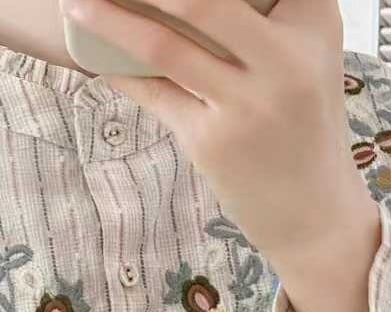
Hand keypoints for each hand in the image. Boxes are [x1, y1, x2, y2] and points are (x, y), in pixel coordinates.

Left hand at [59, 0, 381, 311]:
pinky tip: (96, 57)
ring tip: (76, 4)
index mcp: (312, 22)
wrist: (315, 212)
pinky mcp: (211, 142)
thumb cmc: (303, 127)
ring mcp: (245, 105)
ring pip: (165, 45)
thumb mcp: (306, 57)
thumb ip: (265, 18)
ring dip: (110, 19)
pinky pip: (154, 94)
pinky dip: (120, 72)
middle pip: (201, 1)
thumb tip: (180, 8)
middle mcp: (285, 58)